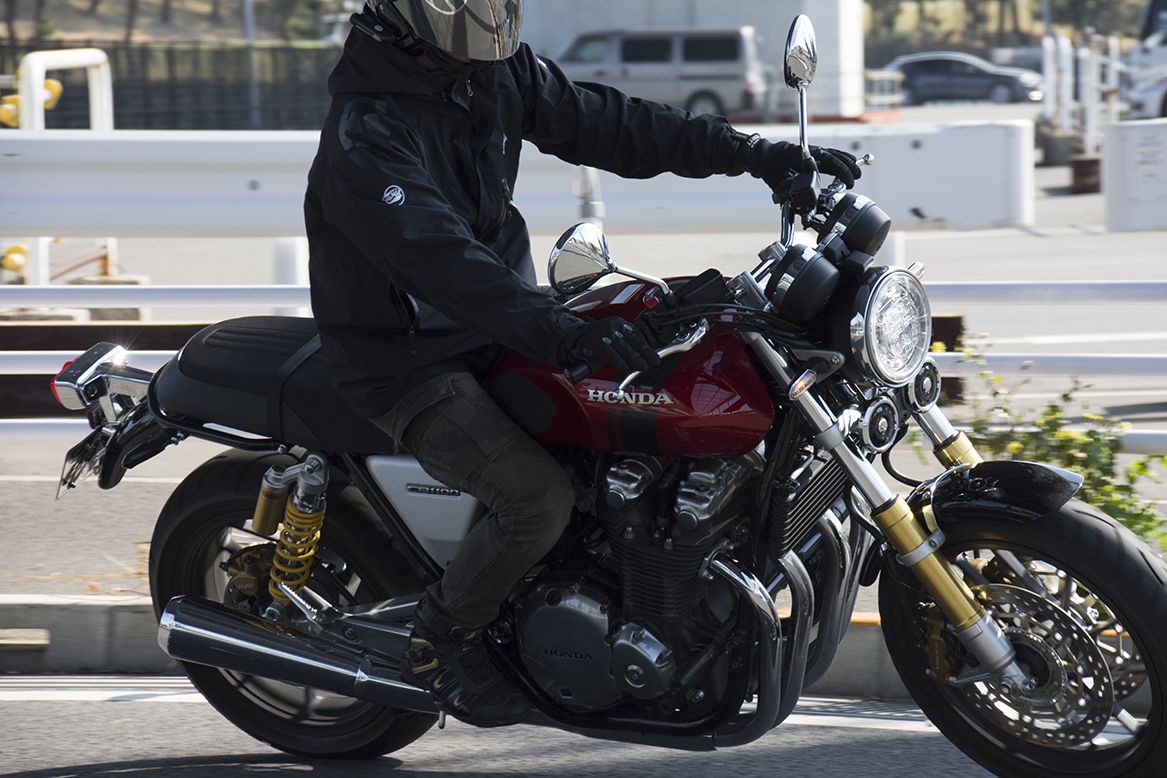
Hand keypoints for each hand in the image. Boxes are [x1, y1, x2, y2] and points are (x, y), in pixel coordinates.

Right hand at [559, 317, 661, 375]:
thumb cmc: (595, 338)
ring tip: (643, 367)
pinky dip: (620, 362)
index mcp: (619, 323)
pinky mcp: (597, 344)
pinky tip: (625, 368)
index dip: (647, 346)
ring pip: (626, 349)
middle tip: (654, 362)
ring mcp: (605, 334)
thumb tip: (642, 353)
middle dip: (646, 354)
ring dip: (636, 360)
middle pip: (635, 342)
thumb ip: (625, 340)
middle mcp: (614, 326)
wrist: (575, 336)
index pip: (638, 335)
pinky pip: (612, 354)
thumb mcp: (612, 332)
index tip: (654, 354)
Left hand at [738, 134, 861, 191]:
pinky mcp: (809, 154)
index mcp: (806, 157)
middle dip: (848, 166)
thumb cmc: (770, 167)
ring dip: (845, 161)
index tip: (850, 181)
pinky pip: (826, 155)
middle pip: (835, 156)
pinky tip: (843, 162)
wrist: (762, 157)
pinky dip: (837, 158)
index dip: (843, 171)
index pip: (830, 162)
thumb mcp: (781, 183)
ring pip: (832, 154)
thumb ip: (794, 194)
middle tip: (856, 176)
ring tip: (855, 168)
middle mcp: (811, 153)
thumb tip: (805, 208)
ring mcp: (810, 152)